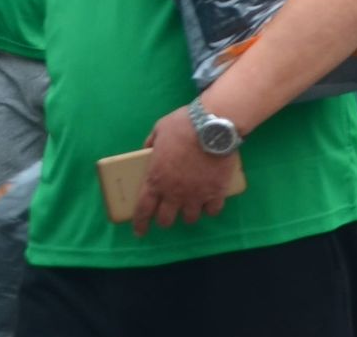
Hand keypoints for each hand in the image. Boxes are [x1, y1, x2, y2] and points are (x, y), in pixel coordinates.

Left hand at [133, 109, 239, 234]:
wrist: (215, 125)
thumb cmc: (184, 125)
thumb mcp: (160, 129)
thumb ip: (151, 142)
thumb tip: (147, 149)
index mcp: (155, 180)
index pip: (143, 210)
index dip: (140, 224)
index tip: (140, 231)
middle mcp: (174, 193)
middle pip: (166, 220)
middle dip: (165, 219)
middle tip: (169, 214)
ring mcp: (196, 194)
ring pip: (190, 218)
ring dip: (189, 214)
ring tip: (192, 208)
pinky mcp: (217, 191)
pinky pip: (213, 210)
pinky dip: (211, 208)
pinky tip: (211, 203)